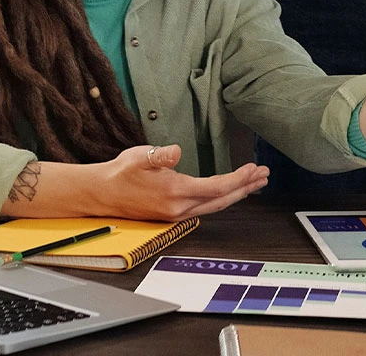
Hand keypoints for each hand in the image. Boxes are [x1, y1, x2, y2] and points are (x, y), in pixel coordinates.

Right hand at [90, 144, 267, 221]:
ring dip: (237, 193)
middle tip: (264, 174)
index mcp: (174, 191)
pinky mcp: (173, 214)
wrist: (102, 194)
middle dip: (245, 187)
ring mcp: (177, 213)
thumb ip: (159, 156)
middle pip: (222, 199)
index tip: (254, 169)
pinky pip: (205, 207)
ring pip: (215, 205)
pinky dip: (222, 198)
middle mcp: (179, 207)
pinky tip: (229, 191)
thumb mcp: (138, 157)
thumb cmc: (120, 172)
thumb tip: (175, 151)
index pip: (216, 187)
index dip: (238, 179)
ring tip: (254, 182)